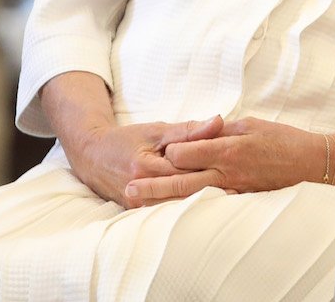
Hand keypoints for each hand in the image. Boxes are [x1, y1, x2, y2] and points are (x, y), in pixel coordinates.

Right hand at [63, 115, 223, 208]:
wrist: (92, 156)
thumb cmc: (127, 139)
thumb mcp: (157, 130)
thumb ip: (188, 130)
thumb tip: (218, 121)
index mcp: (146, 167)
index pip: (186, 172)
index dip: (213, 170)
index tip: (239, 169)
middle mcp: (141, 191)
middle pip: (184, 194)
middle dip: (212, 191)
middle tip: (242, 188)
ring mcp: (138, 206)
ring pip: (177, 207)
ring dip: (202, 202)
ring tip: (233, 197)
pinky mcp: (138, 212)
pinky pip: (167, 211)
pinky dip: (187, 207)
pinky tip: (208, 205)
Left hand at [123, 116, 325, 205]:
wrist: (312, 163)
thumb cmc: (284, 139)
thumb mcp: (252, 124)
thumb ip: (223, 130)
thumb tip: (201, 130)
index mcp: (228, 149)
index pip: (186, 152)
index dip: (170, 150)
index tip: (162, 148)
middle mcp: (226, 172)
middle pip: (182, 180)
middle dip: (153, 186)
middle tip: (129, 189)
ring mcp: (233, 190)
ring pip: (192, 197)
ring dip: (165, 200)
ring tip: (142, 203)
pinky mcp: (240, 201)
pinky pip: (210, 205)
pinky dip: (191, 207)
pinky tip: (177, 210)